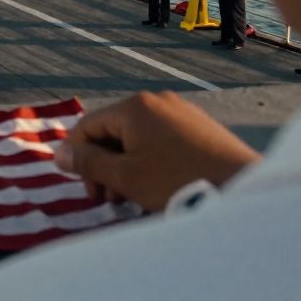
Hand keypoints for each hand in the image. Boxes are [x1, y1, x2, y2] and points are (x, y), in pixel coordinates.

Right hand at [54, 91, 260, 211]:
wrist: (243, 187)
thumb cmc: (178, 182)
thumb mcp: (125, 176)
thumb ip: (88, 162)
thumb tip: (58, 153)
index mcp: (134, 107)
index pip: (88, 126)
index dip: (78, 158)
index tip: (87, 191)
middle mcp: (156, 101)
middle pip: (113, 131)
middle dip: (104, 165)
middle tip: (107, 200)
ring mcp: (180, 111)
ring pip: (137, 137)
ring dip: (125, 166)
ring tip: (131, 197)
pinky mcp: (199, 126)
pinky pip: (160, 139)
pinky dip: (149, 160)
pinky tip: (156, 185)